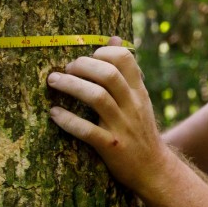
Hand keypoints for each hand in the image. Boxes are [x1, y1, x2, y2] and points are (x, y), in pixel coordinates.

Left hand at [47, 37, 164, 195]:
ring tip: (53, 81)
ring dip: (71, 86)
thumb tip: (115, 37)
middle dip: (82, 66)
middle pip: (108, 75)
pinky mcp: (111, 147)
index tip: (87, 57)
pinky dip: (68, 120)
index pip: (125, 59)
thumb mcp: (139, 99)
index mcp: (139, 92)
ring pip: (97, 98)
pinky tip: (54, 113)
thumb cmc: (140, 130)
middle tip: (65, 69)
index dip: (102, 52)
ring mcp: (123, 126)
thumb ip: (127, 71)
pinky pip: (88, 131)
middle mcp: (133, 106)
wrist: (154, 169)